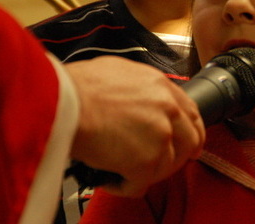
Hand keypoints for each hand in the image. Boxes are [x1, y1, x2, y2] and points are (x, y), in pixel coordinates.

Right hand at [65, 56, 204, 196]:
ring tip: (127, 169)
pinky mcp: (146, 162)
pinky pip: (142, 184)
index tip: (187, 142)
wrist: (63, 100)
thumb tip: (139, 98)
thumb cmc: (81, 85)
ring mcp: (161, 135)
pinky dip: (126, 185)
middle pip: (191, 140)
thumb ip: (141, 86)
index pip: (191, 112)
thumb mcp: (120, 71)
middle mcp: (168, 109)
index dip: (191, 130)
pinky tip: (111, 178)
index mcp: (162, 86)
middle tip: (159, 161)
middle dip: (178, 155)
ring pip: (168, 165)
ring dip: (149, 171)